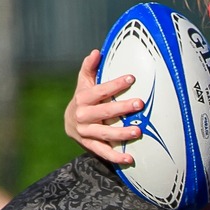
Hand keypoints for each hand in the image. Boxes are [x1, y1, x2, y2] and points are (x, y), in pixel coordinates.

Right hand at [64, 49, 144, 164]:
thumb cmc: (83, 98)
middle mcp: (83, 116)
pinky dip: (116, 156)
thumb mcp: (84, 82)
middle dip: (122, 108)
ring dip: (121, 133)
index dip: (115, 84)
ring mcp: (86, 132)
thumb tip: (96, 51)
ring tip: (138, 132)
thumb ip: (89, 67)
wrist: (70, 123)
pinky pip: (103, 152)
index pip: (100, 90)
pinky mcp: (89, 145)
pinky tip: (130, 158)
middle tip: (139, 104)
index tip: (132, 78)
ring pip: (104, 133)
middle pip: (104, 111)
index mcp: (83, 98)